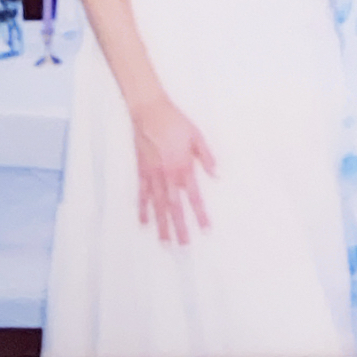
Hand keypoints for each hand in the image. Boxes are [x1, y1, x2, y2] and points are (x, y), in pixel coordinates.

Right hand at [130, 95, 216, 244]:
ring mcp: (152, 175)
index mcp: (183, 166)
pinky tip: (145, 223)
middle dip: (180, 227)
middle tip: (184, 246)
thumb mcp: (197, 136)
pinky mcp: (142, 171)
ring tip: (165, 242)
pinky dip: (143, 209)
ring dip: (162, 225)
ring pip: (158, 205)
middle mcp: (167, 175)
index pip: (193, 196)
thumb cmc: (174, 121)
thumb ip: (207, 157)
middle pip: (174, 207)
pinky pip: (142, 195)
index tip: (205, 229)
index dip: (199, 214)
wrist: (148, 110)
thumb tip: (215, 175)